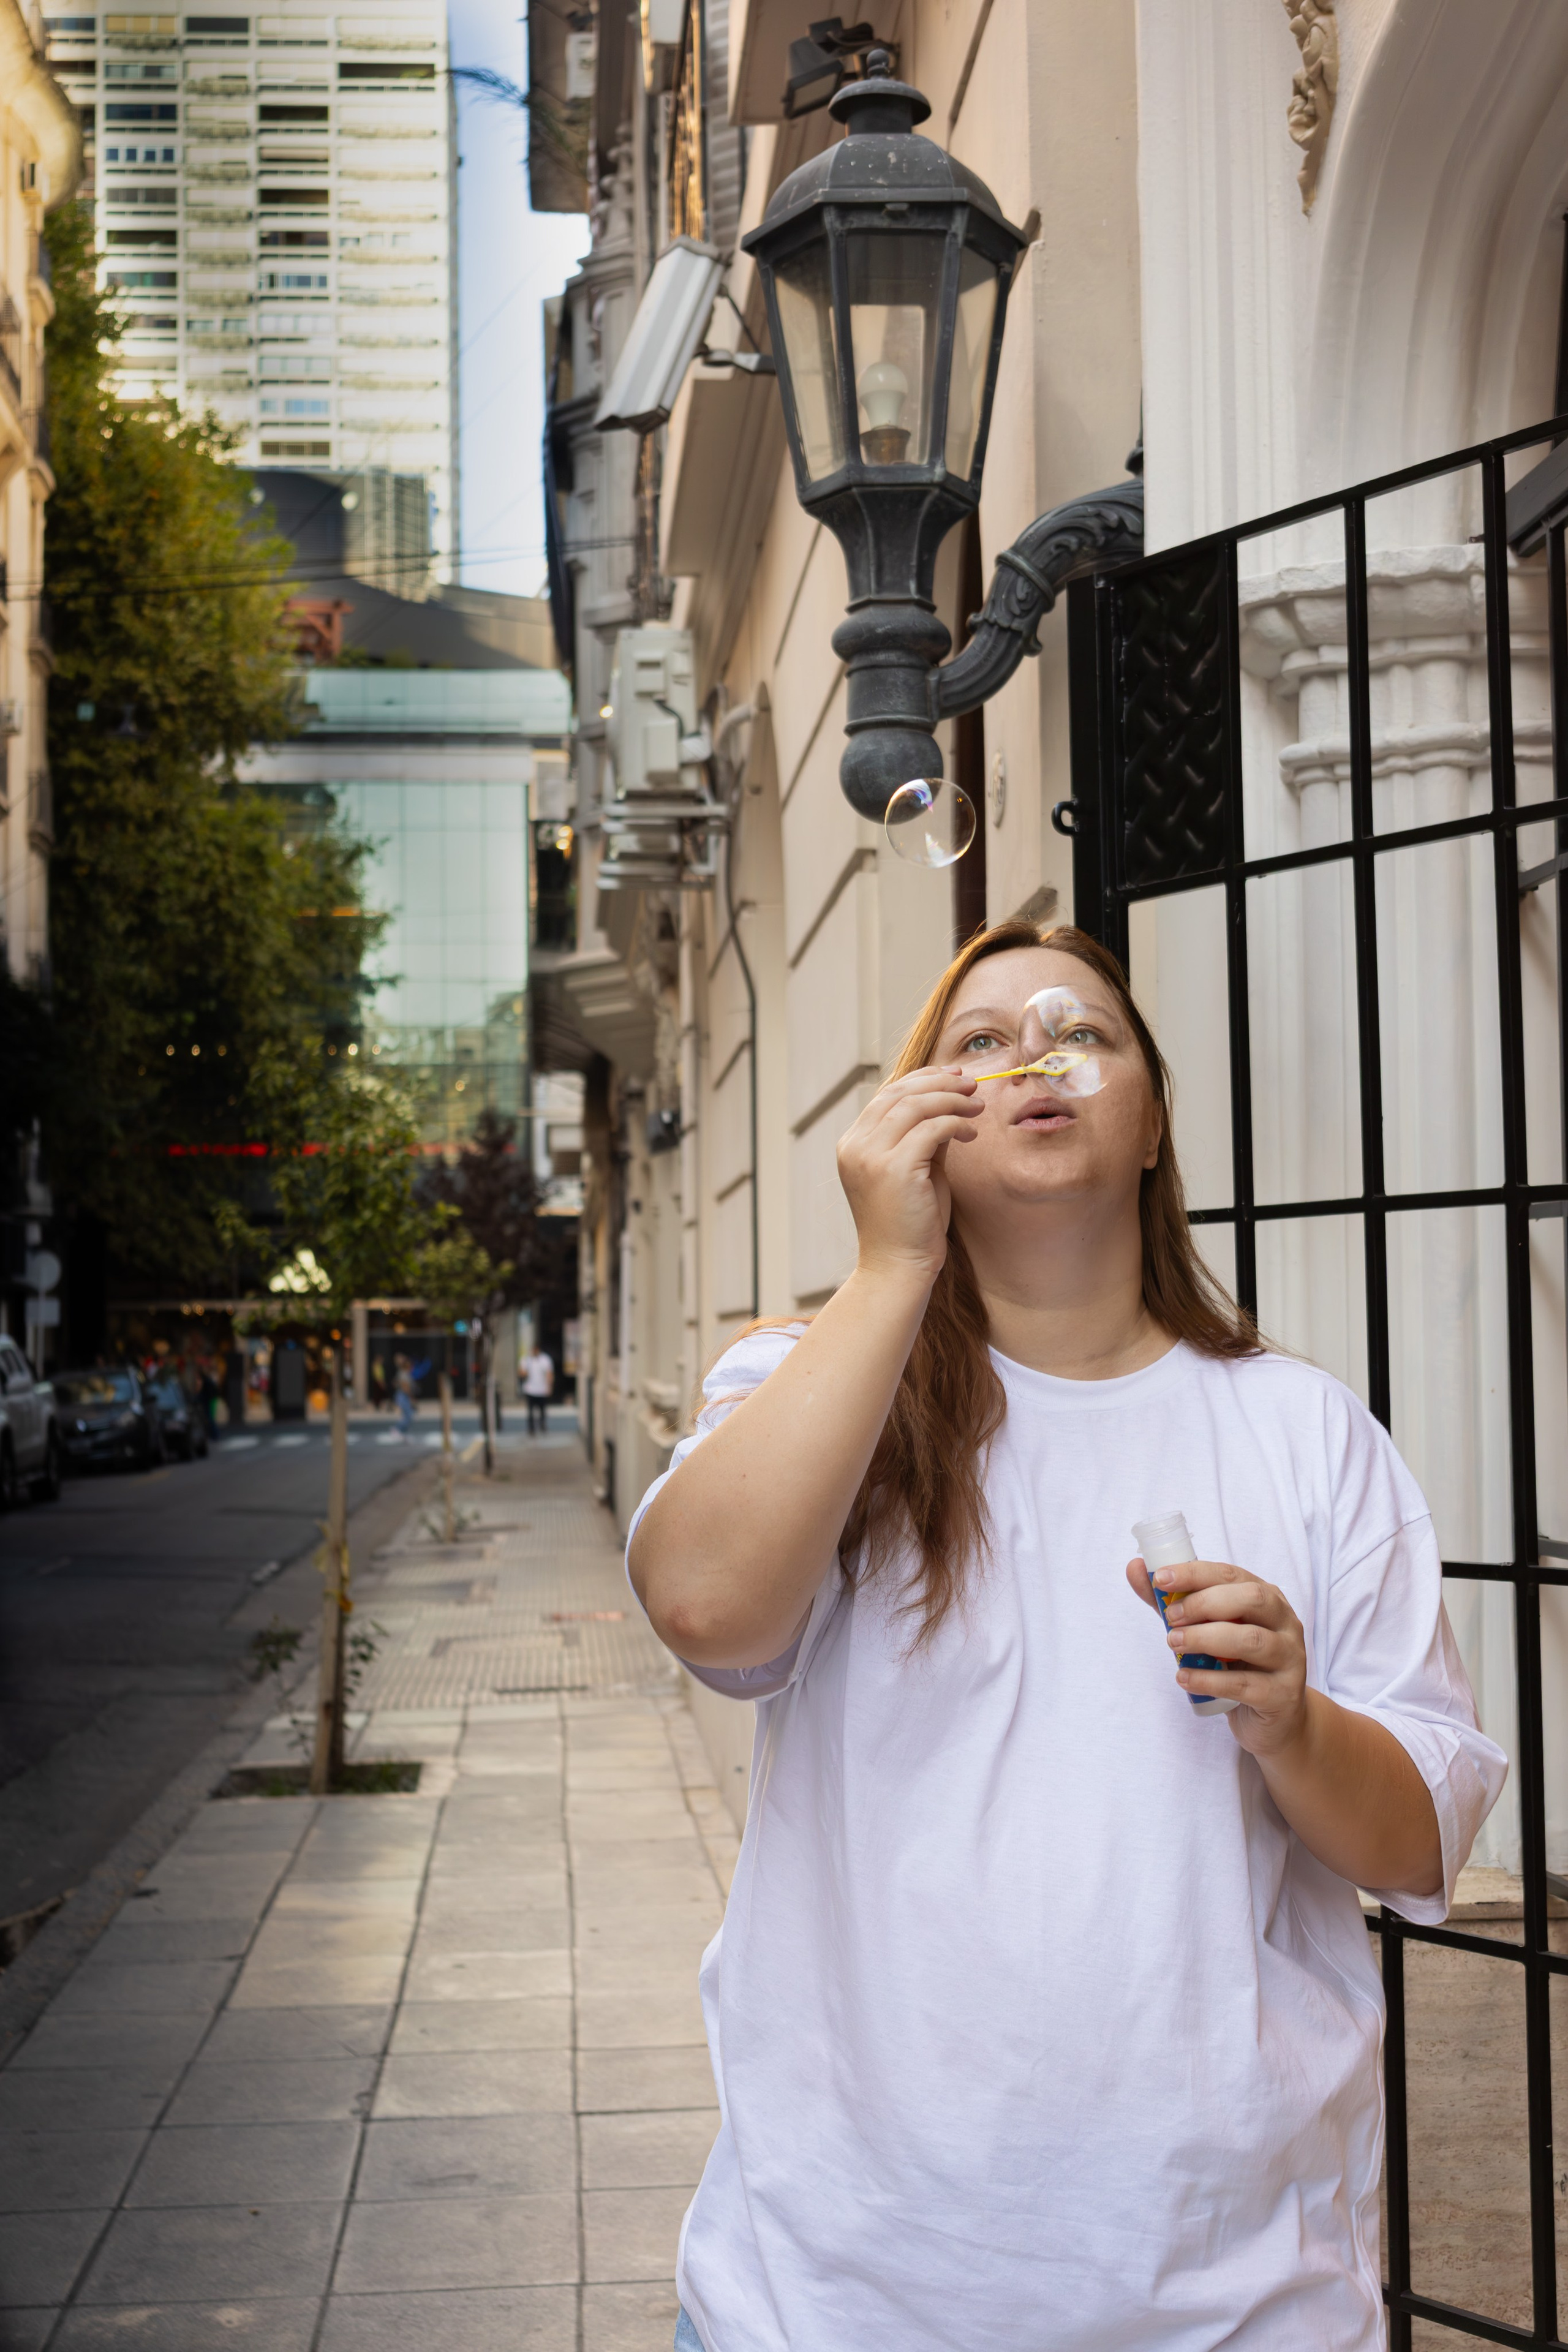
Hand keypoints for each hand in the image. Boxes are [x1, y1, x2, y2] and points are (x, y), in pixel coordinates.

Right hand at [837, 1066, 980, 1281]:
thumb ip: (923, 1137)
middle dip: (940, 1083)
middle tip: (972, 1084)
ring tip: (976, 1106)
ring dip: (951, 1100)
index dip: (922, 1079)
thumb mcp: (914, 1170)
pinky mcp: (893, 1169)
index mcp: (852, 1145)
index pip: (886, 1095)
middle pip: (899, 1093)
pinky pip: (931, 1129)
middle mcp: (855, 1146)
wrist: (898, 1268)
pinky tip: (970, 1133)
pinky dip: (955, 1123)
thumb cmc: (910, 1224)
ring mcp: (870, 1156)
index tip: (953, 1076)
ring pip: (915, 1105)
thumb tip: (948, 1104)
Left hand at [1126, 1553, 1308, 1757]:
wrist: (1276, 1720)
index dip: (1195, 1573)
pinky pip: (1246, 1684)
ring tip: (1173, 1643)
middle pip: (1252, 1599)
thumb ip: (1174, 1603)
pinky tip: (1184, 1678)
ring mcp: (1290, 1659)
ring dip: (1206, 1638)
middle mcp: (1285, 1623)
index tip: (1159, 1579)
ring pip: (1253, 1640)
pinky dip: (1210, 1680)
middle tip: (1170, 1618)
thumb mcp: (1207, 1631)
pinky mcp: (1282, 1695)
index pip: (1232, 1575)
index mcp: (1267, 1598)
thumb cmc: (1238, 1665)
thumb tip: (1135, 1568)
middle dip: (1205, 1603)